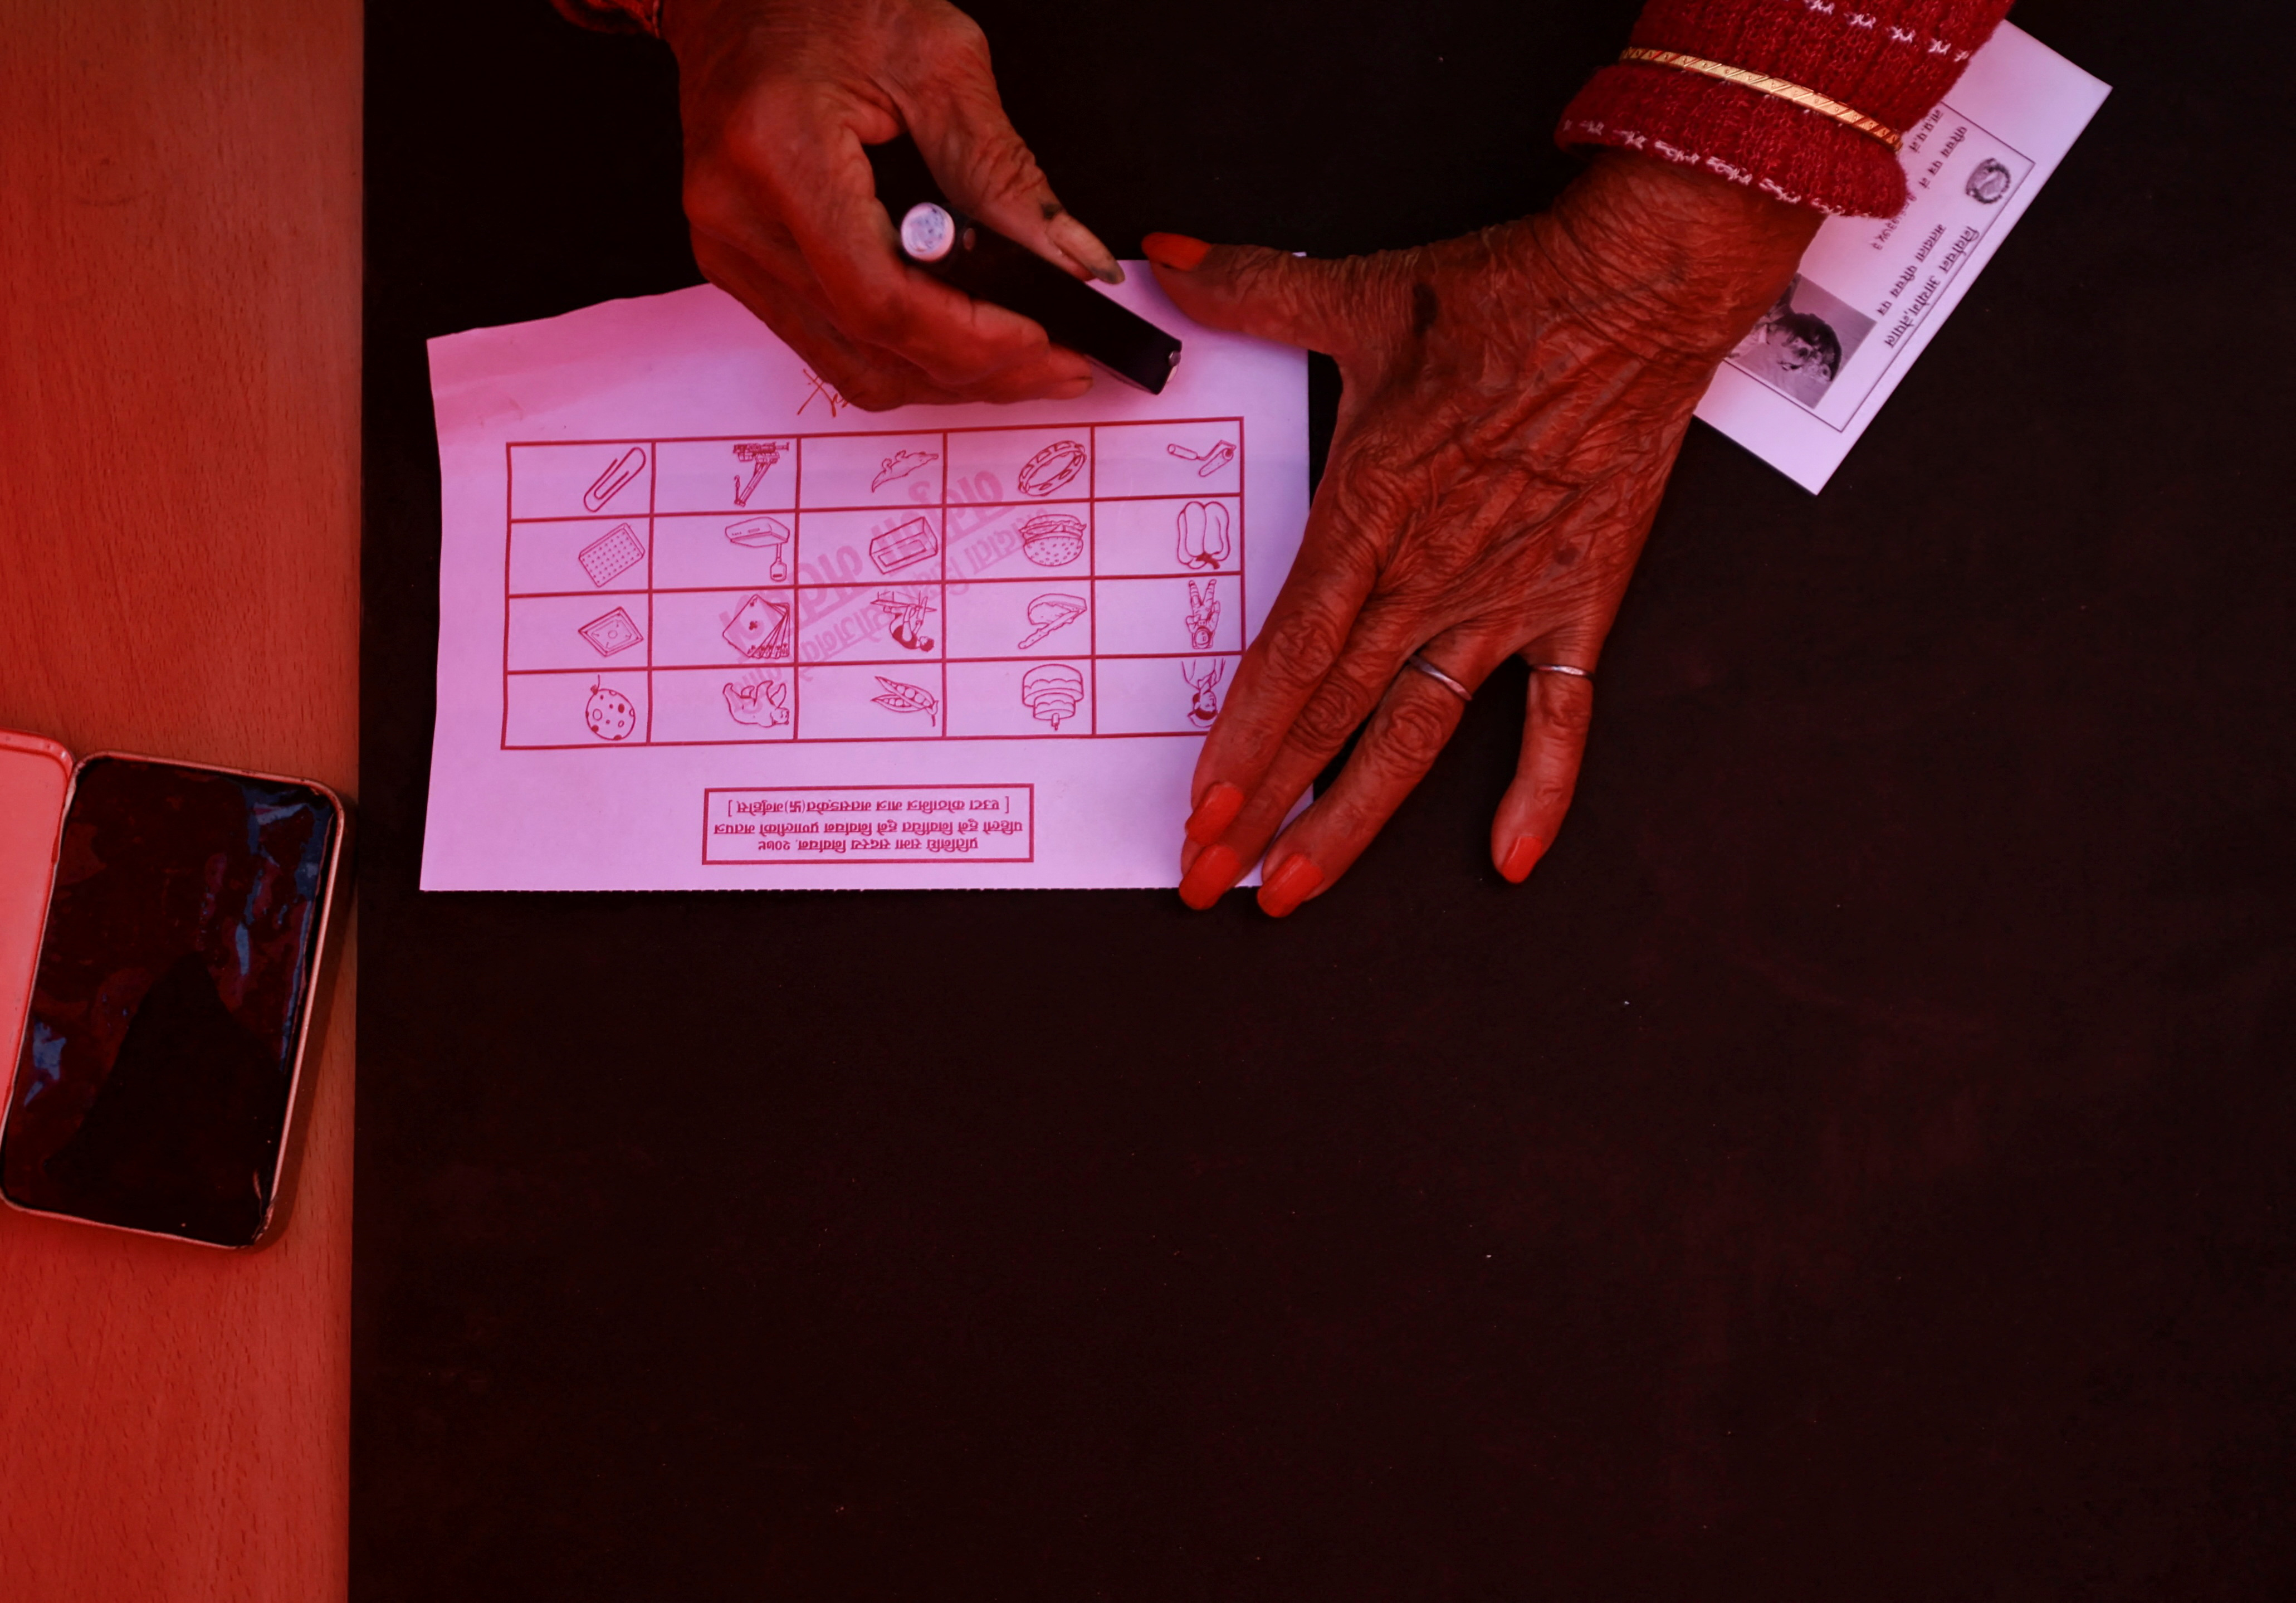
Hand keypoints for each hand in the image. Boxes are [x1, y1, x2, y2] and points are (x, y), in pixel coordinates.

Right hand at [664, 0, 1121, 408]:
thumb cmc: (822, 2)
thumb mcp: (939, 60)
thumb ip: (1005, 170)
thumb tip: (1075, 260)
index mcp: (779, 151)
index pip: (880, 295)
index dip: (971, 337)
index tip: (1045, 344)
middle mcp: (737, 216)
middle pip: (871, 344)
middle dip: (978, 370)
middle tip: (1062, 367)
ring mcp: (730, 251)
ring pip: (853, 366)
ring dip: (947, 378)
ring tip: (1025, 365)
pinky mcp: (738, 266)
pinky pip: (829, 346)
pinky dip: (905, 358)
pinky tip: (962, 346)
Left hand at [1144, 153, 1819, 915]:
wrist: (1643, 289)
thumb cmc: (1506, 295)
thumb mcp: (1361, 293)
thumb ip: (1253, 292)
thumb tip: (1164, 264)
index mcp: (1370, 512)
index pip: (1288, 656)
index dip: (1240, 745)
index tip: (1198, 815)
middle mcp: (1429, 576)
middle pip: (1331, 718)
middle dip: (1264, 810)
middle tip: (1210, 881)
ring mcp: (1505, 601)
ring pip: (1416, 738)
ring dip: (1354, 823)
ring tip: (1298, 890)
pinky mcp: (1577, 603)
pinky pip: (1561, 717)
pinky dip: (1540, 790)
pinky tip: (1508, 858)